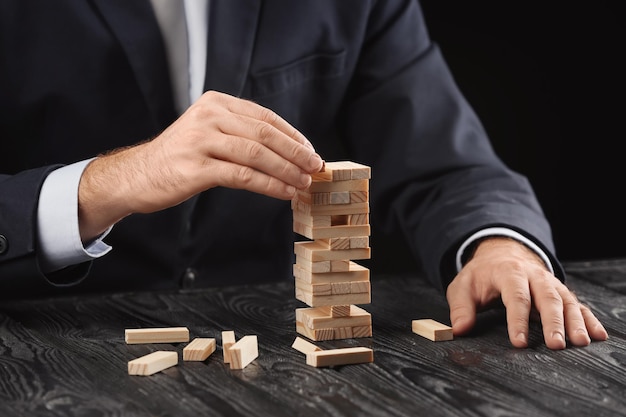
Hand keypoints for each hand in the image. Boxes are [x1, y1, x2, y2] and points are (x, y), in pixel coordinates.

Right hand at [78, 90, 323, 241]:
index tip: (310, 151)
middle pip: (264, 134)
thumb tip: (286, 151)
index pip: (265, 117)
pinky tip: (284, 192)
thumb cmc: (179, 158)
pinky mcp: (196, 167)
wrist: (137, 175)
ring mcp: (201, 141)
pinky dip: (269, 185)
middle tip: (315, 167)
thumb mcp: (209, 132)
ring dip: (286, 170)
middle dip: (295, 152)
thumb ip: (240, 133)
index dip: (293, 135)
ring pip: (257, 154)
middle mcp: (209, 116)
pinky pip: (243, 176)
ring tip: (303, 183)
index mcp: (216, 103)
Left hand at [446, 237, 607, 348]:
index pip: (516, 296)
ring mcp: (550, 283)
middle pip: (547, 298)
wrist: (500, 254)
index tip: (519, 342)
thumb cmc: (481, 275)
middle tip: (556, 345)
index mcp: (509, 272)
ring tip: (580, 342)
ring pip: (566, 301)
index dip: (517, 320)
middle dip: (552, 322)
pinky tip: (597, 335)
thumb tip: (458, 330)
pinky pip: (578, 305)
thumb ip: (460, 308)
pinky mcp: (560, 292)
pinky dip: (589, 319)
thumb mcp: (463, 287)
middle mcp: (534, 276)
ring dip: (575, 322)